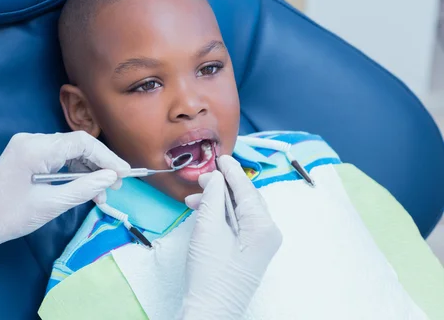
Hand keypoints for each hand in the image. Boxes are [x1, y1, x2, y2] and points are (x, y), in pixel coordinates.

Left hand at [0, 131, 129, 279]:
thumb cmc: (9, 216)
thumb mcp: (50, 205)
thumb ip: (83, 188)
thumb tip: (110, 178)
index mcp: (35, 147)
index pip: (81, 142)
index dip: (106, 157)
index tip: (123, 174)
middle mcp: (32, 139)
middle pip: (76, 144)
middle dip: (99, 164)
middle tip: (115, 186)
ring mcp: (27, 146)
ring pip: (69, 151)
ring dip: (87, 170)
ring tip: (101, 194)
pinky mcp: (26, 155)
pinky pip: (57, 157)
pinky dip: (73, 172)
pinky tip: (84, 188)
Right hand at [181, 155, 281, 318]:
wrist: (211, 309)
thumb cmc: (210, 272)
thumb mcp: (208, 228)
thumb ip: (212, 197)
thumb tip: (215, 178)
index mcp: (264, 226)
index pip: (247, 189)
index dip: (231, 171)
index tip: (220, 157)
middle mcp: (268, 232)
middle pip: (245, 197)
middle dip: (222, 186)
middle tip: (201, 178)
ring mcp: (260, 242)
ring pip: (239, 209)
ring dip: (217, 200)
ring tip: (193, 198)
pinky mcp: (250, 249)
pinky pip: (237, 222)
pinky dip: (220, 214)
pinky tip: (202, 212)